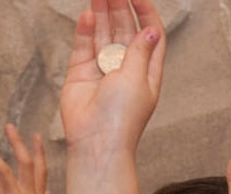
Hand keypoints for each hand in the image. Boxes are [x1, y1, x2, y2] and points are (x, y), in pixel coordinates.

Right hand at [59, 0, 164, 151]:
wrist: (96, 143)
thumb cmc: (122, 118)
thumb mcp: (138, 79)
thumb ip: (140, 51)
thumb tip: (149, 29)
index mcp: (146, 71)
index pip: (150, 34)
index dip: (146, 12)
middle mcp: (125, 68)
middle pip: (125, 29)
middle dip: (120, 7)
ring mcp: (101, 70)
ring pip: (103, 34)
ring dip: (102, 13)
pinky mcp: (80, 73)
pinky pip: (84, 46)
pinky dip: (85, 31)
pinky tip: (87, 15)